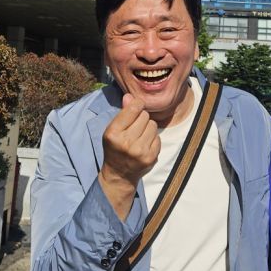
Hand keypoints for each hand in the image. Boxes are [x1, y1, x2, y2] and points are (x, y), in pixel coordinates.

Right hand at [98, 94, 160, 218]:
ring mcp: (140, 151)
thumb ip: (123, 113)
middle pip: (145, 116)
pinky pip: (158, 137)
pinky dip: (153, 138)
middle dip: (141, 118)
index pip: (133, 109)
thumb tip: (130, 96)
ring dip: (148, 128)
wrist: (119, 174)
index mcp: (113, 133)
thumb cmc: (115, 148)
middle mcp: (126, 142)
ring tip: (140, 136)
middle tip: (135, 127)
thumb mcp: (112, 130)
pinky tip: (145, 144)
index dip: (137, 104)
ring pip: (153, 125)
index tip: (137, 106)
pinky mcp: (151, 157)